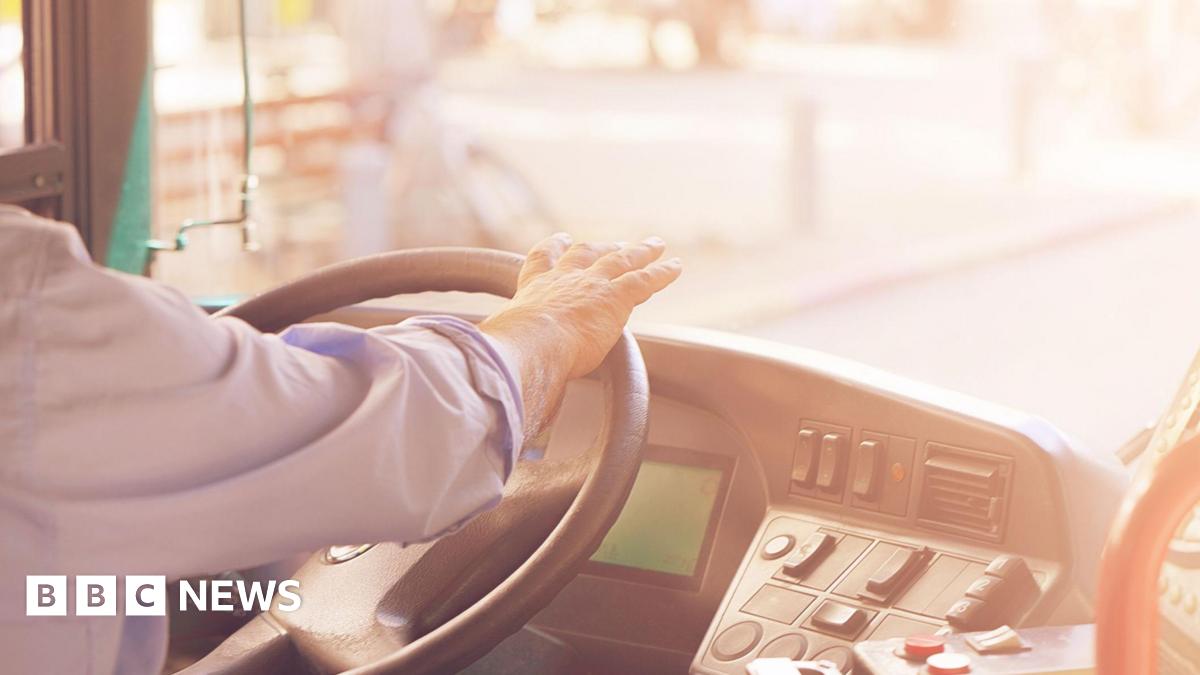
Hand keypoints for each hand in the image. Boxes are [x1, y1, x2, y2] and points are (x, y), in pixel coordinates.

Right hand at [480, 233, 681, 437]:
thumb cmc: (511, 351)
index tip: (561, 240)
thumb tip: (491, 375)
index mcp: (535, 289)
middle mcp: (564, 279)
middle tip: (615, 245)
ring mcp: (592, 285)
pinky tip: (676, 266)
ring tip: (655, 245)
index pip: (543, 261)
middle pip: (588, 254)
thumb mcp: (503, 345)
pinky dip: (662, 272)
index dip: (554, 249)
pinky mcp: (616, 297)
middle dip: (602, 248)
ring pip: (621, 261)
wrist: (530, 344)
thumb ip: (504, 352)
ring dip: (640, 252)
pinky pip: (644, 280)